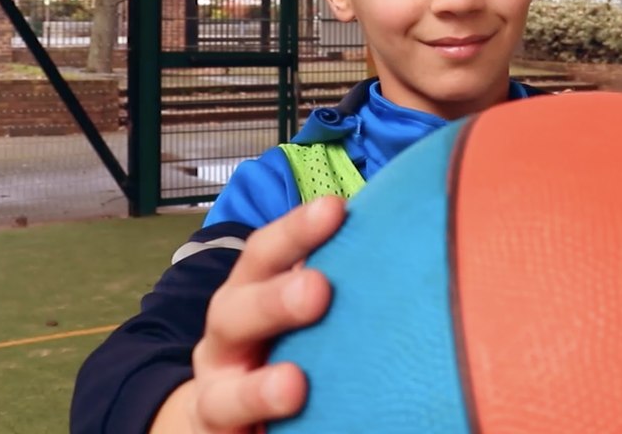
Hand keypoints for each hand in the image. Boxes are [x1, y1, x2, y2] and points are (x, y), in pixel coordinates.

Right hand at [151, 196, 346, 432]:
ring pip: (225, 394)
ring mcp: (216, 396)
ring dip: (259, 390)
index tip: (336, 208)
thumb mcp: (295, 307)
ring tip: (293, 387)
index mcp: (246, 294)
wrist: (221, 415)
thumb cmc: (281, 343)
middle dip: (275, 301)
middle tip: (318, 289)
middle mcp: (224, 341)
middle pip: (237, 314)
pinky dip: (255, 432)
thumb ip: (336, 278)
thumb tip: (405, 233)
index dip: (295, 231)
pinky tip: (292, 427)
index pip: (264, 255)